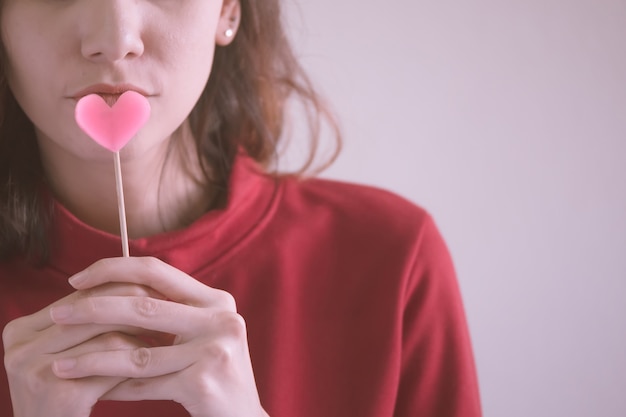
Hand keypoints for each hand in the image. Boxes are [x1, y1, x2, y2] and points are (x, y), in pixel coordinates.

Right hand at [2, 283, 160, 416]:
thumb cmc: (67, 393)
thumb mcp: (67, 353)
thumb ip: (87, 321)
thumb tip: (140, 283)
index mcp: (20, 330)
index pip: (80, 295)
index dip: (121, 289)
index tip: (155, 290)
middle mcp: (19, 347)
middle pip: (94, 312)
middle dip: (137, 308)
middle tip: (169, 307)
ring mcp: (35, 370)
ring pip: (107, 336)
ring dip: (142, 336)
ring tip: (166, 336)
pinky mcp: (58, 393)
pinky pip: (113, 366)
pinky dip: (138, 362)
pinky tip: (157, 363)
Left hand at [48, 257, 268, 416]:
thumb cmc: (212, 371)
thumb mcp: (199, 332)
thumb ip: (168, 310)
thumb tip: (106, 289)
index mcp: (216, 300)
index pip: (157, 271)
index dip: (113, 269)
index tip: (77, 279)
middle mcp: (221, 320)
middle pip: (144, 306)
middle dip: (93, 308)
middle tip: (57, 313)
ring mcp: (214, 351)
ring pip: (138, 352)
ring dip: (93, 358)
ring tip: (61, 363)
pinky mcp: (203, 383)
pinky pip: (145, 384)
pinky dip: (114, 388)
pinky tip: (92, 390)